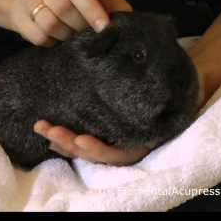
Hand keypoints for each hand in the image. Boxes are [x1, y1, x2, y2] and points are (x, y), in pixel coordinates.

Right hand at [9, 0, 131, 45]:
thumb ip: (112, 3)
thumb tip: (127, 22)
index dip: (91, 9)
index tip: (104, 27)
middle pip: (61, 7)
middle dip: (80, 25)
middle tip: (89, 33)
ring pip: (48, 24)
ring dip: (67, 36)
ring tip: (74, 34)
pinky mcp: (16, 13)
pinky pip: (37, 36)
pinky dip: (53, 42)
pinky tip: (59, 37)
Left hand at [32, 52, 207, 165]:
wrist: (179, 79)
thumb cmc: (178, 80)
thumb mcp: (175, 82)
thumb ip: (161, 85)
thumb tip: (144, 66)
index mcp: (146, 138)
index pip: (120, 154)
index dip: (99, 149)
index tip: (81, 139)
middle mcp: (130, 143)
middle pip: (97, 153)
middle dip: (70, 143)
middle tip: (49, 130)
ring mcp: (116, 137)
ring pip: (87, 149)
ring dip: (62, 140)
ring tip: (42, 127)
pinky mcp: (106, 129)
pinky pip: (84, 140)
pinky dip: (66, 139)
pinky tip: (49, 132)